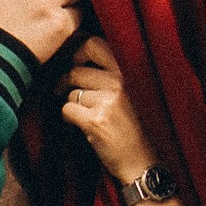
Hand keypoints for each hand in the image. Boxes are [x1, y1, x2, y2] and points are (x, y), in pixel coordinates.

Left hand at [59, 35, 162, 187]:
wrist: (140, 161)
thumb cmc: (130, 127)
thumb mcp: (126, 93)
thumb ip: (107, 74)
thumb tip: (74, 58)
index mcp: (126, 72)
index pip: (93, 44)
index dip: (76, 52)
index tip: (74, 64)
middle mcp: (118, 82)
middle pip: (75, 71)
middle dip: (66, 83)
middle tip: (65, 92)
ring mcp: (107, 101)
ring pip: (70, 92)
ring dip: (71, 104)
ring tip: (85, 115)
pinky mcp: (95, 120)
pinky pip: (67, 109)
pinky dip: (68, 119)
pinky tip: (82, 126)